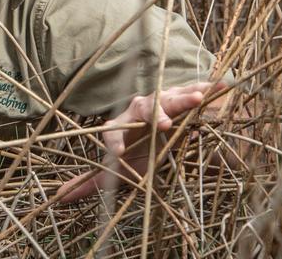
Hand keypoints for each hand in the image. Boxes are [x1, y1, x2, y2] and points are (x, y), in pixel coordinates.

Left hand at [56, 81, 225, 202]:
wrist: (155, 130)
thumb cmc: (134, 152)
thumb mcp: (115, 170)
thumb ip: (90, 182)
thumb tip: (60, 197)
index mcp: (120, 124)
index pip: (112, 131)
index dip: (113, 142)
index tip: (117, 156)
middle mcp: (140, 108)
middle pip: (145, 108)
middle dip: (155, 114)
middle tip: (164, 124)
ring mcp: (162, 101)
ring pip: (171, 97)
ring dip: (184, 97)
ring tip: (199, 97)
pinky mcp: (181, 98)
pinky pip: (194, 92)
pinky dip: (207, 88)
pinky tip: (220, 85)